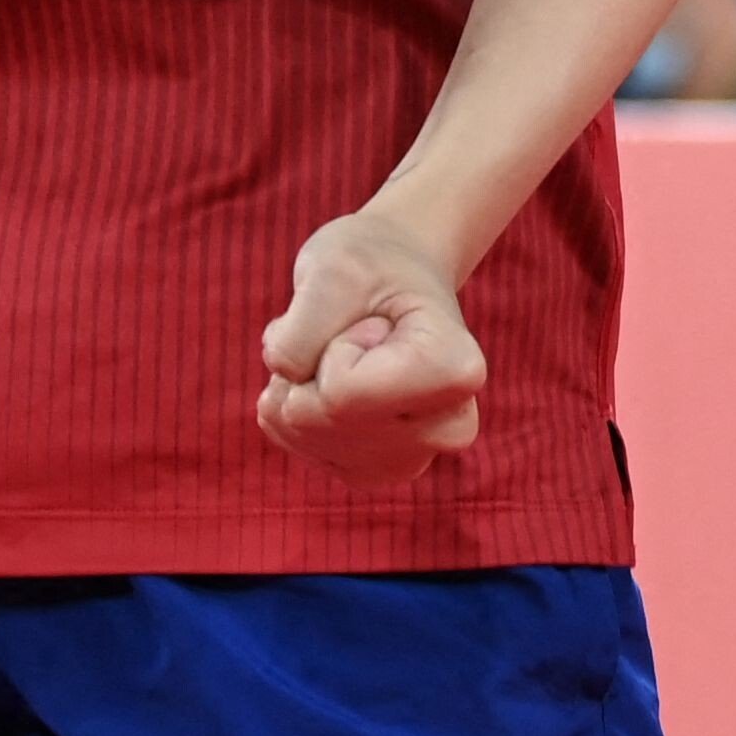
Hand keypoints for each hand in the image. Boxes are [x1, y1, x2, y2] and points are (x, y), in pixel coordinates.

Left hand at [257, 210, 485, 484]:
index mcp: (457, 371)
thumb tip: (278, 407)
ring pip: (299, 432)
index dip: (332, 345)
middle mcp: (447, 429)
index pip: (341, 392)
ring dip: (296, 379)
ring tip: (340, 346)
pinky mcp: (371, 471)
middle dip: (308, 363)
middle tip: (352, 330)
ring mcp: (411, 458)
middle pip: (317, 419)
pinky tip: (328, 372)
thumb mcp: (333, 269)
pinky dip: (290, 398)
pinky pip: (291, 439)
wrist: (392, 274)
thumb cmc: (371, 264)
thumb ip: (298, 334)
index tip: (370, 320)